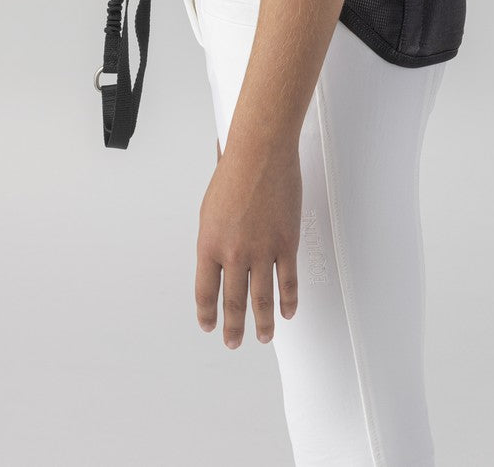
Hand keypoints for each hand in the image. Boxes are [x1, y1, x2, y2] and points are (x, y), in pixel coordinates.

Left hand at [196, 140, 300, 346]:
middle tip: (234, 342)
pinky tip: (288, 311)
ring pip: (262, 299)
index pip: (205, 291)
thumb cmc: (234, 170)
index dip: (207, 313)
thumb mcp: (210, 207)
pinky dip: (289, 301)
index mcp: (209, 243)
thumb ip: (213, 235)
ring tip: (264, 337)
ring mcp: (261, 250)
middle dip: (233, 327)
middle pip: (233, 302)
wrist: (260, 152)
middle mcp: (233, 252)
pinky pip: (288, 281)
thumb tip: (215, 250)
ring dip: (263, 323)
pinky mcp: (286, 243)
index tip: (209, 325)